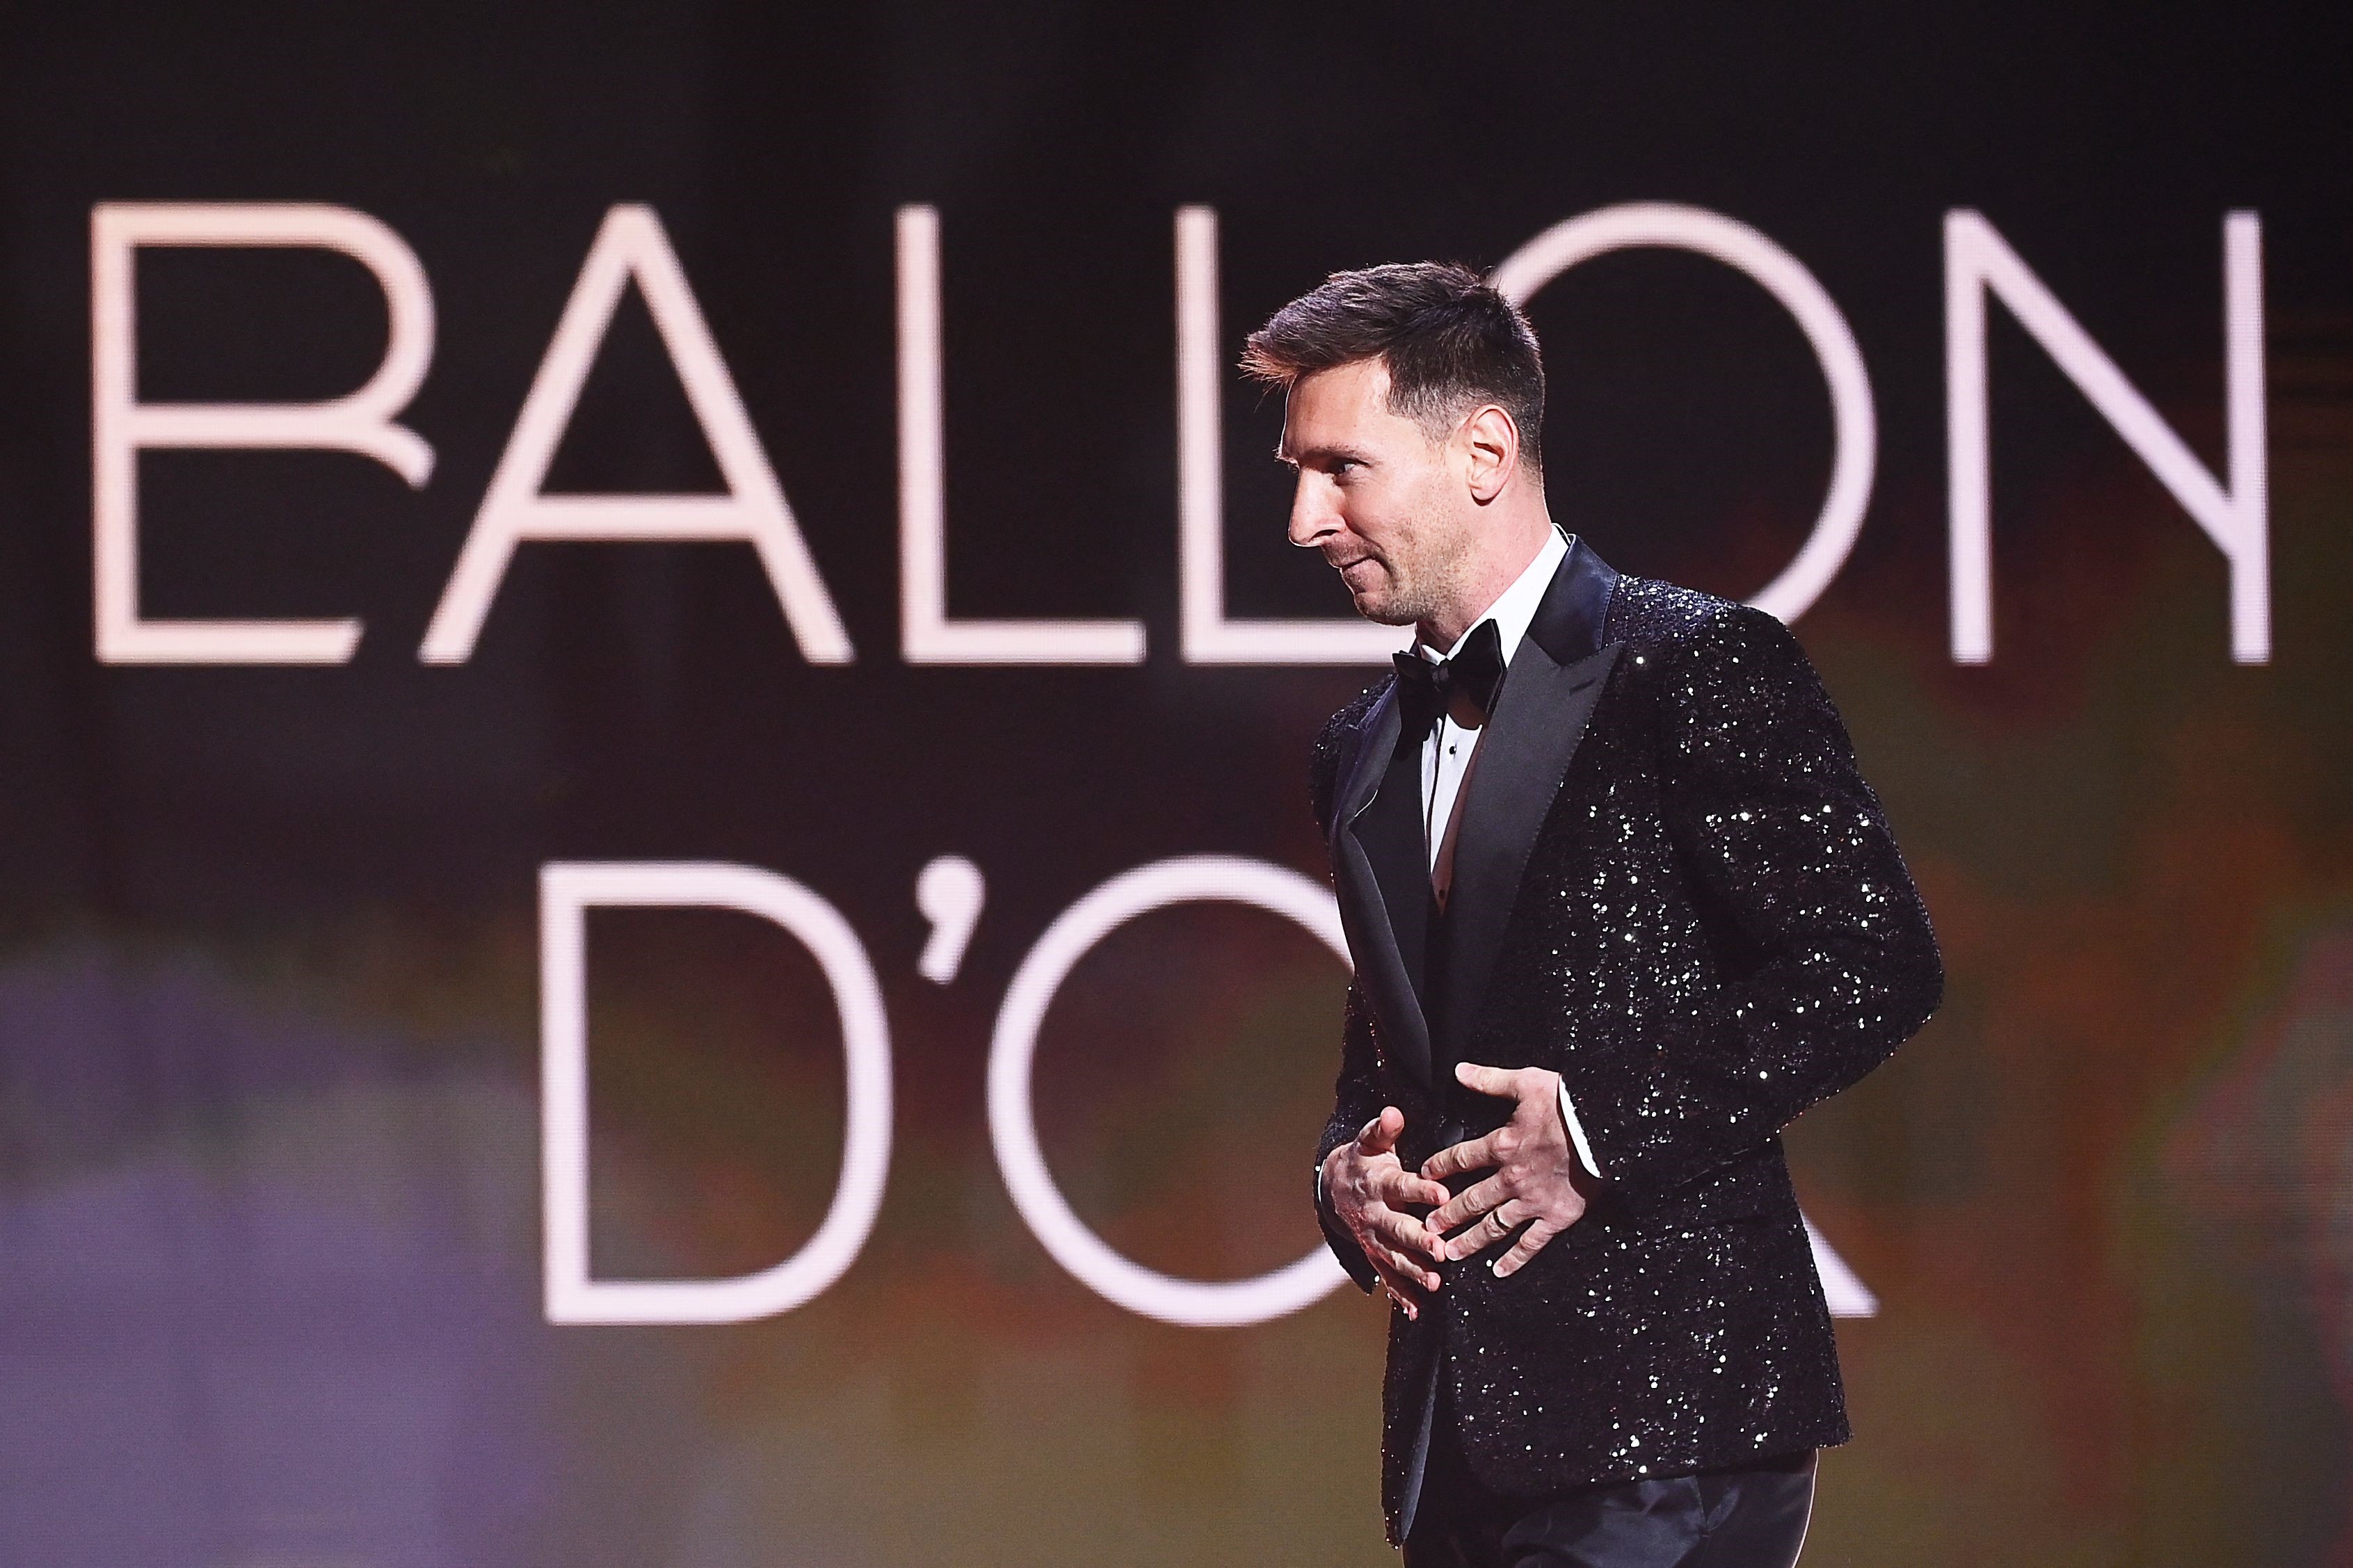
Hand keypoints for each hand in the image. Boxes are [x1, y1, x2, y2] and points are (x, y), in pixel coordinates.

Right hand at [1322, 1107, 1451, 1317]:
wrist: (1334, 1187)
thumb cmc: (1364, 1161)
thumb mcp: (1371, 1142)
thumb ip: (1383, 1129)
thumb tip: (1393, 1113)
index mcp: (1378, 1184)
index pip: (1401, 1186)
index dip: (1421, 1190)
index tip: (1441, 1194)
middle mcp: (1375, 1214)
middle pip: (1398, 1228)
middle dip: (1419, 1239)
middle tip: (1440, 1249)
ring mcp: (1373, 1238)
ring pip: (1394, 1257)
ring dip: (1414, 1271)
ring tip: (1435, 1283)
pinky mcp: (1374, 1255)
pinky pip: (1388, 1278)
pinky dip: (1402, 1295)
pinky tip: (1418, 1310)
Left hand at [1421, 1063, 1595, 1277]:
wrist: (1607, 1128)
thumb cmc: (1569, 1103)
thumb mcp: (1526, 1083)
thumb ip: (1490, 1080)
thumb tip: (1459, 1071)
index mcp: (1501, 1145)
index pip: (1459, 1159)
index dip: (1439, 1168)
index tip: (1423, 1177)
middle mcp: (1510, 1178)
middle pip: (1470, 1200)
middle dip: (1446, 1215)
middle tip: (1427, 1228)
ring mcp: (1533, 1201)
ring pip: (1493, 1226)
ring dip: (1469, 1241)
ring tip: (1449, 1253)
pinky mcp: (1557, 1216)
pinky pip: (1531, 1243)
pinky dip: (1514, 1259)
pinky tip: (1498, 1271)